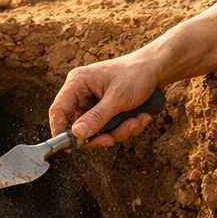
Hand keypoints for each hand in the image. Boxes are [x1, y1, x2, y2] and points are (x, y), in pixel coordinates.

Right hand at [48, 52, 163, 147]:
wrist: (158, 69)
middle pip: (79, 127)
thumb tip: (77, 135)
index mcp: (78, 83)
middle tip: (112, 138)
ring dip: (119, 131)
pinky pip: (110, 129)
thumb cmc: (136, 75)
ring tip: (137, 120)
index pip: (58, 110)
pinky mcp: (107, 111)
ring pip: (97, 131)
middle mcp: (83, 94)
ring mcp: (95, 104)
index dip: (60, 130)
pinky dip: (126, 127)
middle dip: (100, 135)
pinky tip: (141, 117)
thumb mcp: (117, 98)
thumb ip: (97, 117)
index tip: (69, 148)